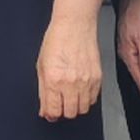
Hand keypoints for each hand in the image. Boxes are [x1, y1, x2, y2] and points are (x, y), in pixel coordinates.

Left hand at [38, 0, 102, 121]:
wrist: (75, 25)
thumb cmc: (57, 40)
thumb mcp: (41, 65)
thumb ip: (43, 91)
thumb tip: (45, 110)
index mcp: (54, 79)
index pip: (54, 110)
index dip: (51, 114)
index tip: (50, 112)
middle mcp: (71, 82)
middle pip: (70, 113)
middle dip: (63, 111)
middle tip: (60, 102)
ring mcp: (86, 81)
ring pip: (83, 109)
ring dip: (75, 106)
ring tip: (70, 96)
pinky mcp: (98, 78)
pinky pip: (94, 99)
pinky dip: (86, 98)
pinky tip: (80, 89)